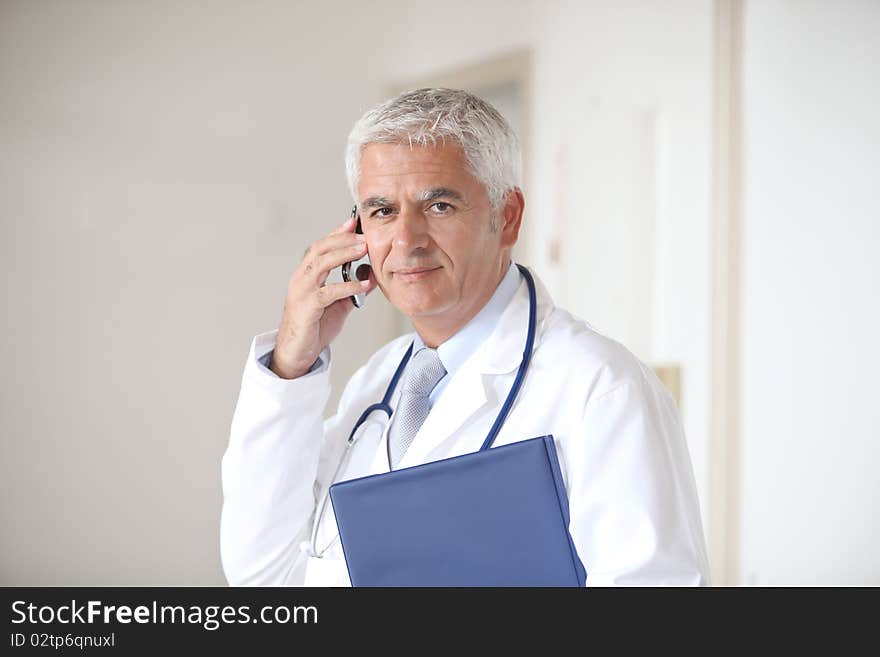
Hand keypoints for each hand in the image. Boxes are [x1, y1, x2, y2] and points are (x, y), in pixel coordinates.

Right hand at [270, 216, 376, 378]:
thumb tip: (372, 275)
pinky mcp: (307, 307)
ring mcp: (302, 291)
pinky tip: (363, 284)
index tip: (353, 221)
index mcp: (306, 275)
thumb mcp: (339, 304)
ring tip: (364, 249)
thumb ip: (352, 289)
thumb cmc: (314, 327)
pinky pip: (329, 292)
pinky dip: (348, 286)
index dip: (337, 233)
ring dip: (344, 254)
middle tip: (364, 235)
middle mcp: (301, 278)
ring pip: (321, 264)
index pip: (321, 247)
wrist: (297, 352)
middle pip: (320, 250)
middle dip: (343, 239)